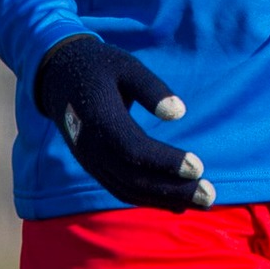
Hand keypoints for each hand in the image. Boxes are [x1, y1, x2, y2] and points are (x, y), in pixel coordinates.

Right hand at [34, 35, 215, 210]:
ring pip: (128, 189)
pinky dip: (149, 198)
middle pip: (134, 179)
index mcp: (99, 119)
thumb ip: (151, 88)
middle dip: (173, 190)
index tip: (198, 167)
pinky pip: (121, 188)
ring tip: (203, 202)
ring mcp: (90, 161)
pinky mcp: (94, 166)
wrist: (59, 77)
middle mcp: (91, 148)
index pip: (134, 150)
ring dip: (165, 199)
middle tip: (210, 197)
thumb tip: (179, 113)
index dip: (165, 162)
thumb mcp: (126, 65)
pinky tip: (177, 203)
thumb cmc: (100, 67)